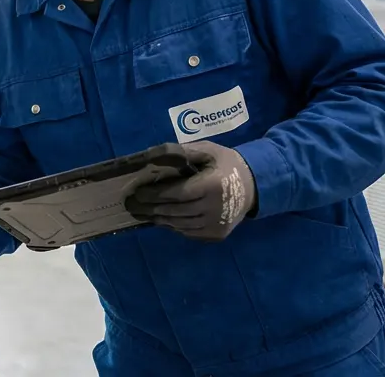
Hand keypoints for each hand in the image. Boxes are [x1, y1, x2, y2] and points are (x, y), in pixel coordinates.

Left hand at [125, 141, 257, 241]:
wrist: (253, 186)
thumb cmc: (225, 164)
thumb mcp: (207, 150)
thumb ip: (181, 152)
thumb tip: (151, 154)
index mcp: (212, 185)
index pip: (177, 193)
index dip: (155, 194)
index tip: (137, 192)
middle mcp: (215, 208)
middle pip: (175, 211)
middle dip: (150, 208)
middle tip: (131, 205)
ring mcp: (216, 225)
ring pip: (179, 224)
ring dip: (159, 219)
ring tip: (142, 212)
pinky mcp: (216, 235)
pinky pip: (188, 232)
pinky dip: (173, 226)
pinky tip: (161, 219)